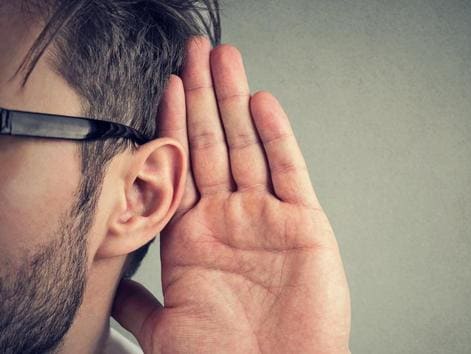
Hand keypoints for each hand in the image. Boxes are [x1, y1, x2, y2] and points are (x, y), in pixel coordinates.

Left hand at [112, 37, 350, 353]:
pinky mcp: (304, 225)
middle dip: (204, 96)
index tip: (167, 85)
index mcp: (194, 241)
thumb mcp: (164, 332)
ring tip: (227, 61)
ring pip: (248, 147)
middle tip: (199, 52)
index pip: (179, 167)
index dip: (172, 123)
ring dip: (236, 102)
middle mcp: (230, 222)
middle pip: (213, 145)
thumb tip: (109, 284)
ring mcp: (267, 219)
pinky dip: (277, 137)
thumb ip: (137, 301)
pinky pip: (289, 172)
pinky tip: (263, 105)